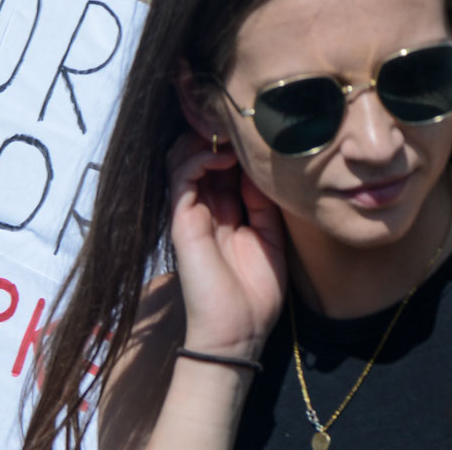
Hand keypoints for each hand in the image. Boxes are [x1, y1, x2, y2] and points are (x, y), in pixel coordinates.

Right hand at [166, 132, 286, 359]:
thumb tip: (259, 162)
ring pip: (182, 157)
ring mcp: (190, 212)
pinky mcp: (182, 222)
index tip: (254, 123)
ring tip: (231, 133)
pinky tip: (223, 156)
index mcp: (225, 208)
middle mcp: (205, 205)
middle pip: (198, 152)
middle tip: (239, 118)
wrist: (240, 332)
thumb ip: (262, 199)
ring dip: (205, 139)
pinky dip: (199, 159)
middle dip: (217, 130)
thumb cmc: (257, 290)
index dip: (233, 139)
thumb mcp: (270, 234)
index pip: (221, 160)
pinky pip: (180, 178)